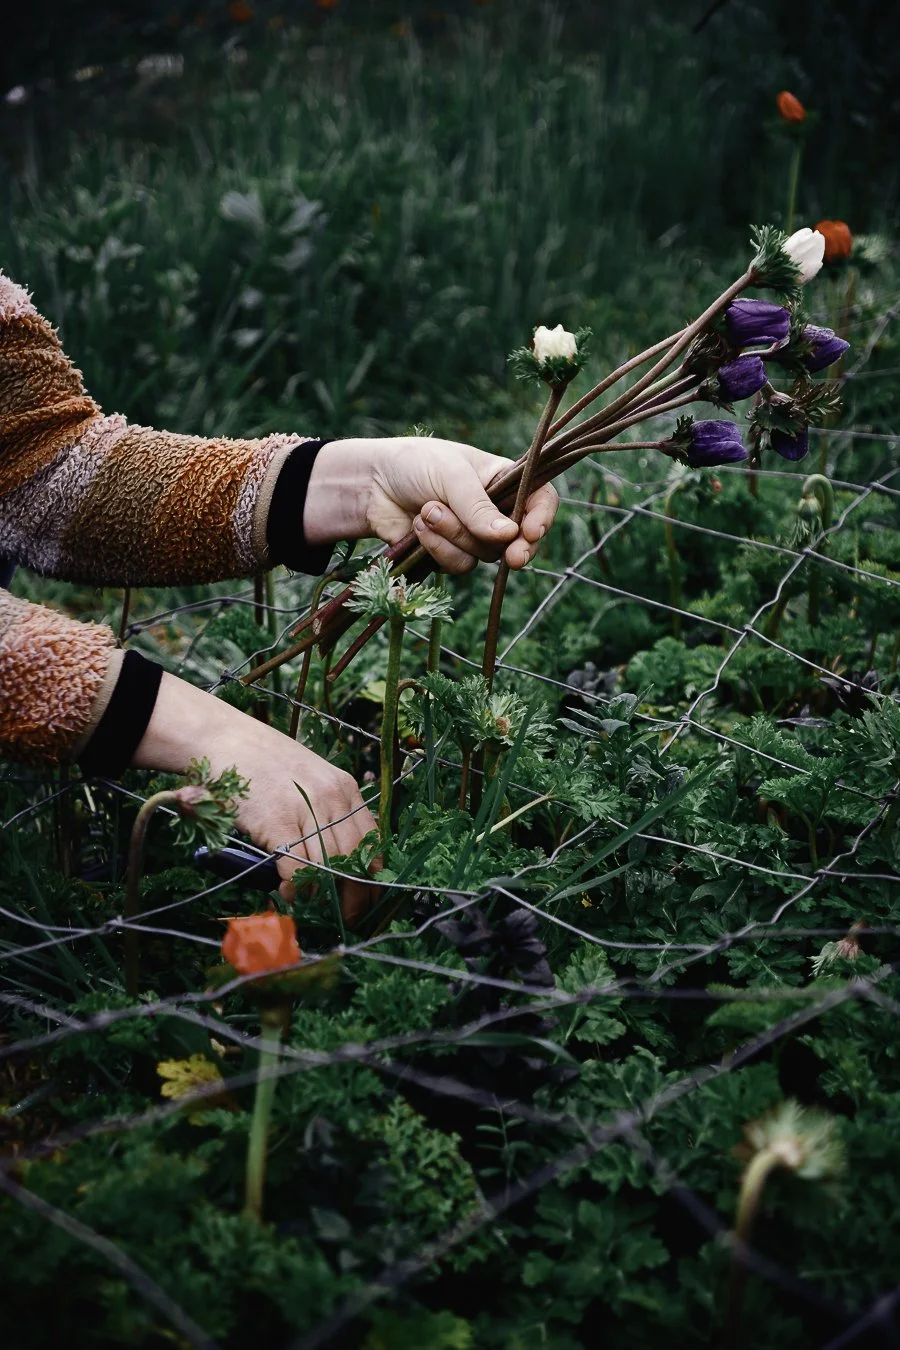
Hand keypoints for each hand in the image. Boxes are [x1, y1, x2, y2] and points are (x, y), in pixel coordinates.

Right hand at [132, 674, 377, 924]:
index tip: (369, 897)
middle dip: (355, 894)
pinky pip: (298, 866)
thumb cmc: (265, 764)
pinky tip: (290, 892)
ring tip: (313, 903)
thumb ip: (328, 811)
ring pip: (330, 865)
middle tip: (349, 916)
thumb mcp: (310, 779)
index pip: (372, 839)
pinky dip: (297, 887)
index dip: (373, 874)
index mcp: (345, 787)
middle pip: (356, 857)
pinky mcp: (277, 821)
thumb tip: (339, 859)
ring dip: (323, 893)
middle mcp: (332, 796)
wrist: (225, 740)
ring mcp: (305, 807)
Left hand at [304, 436, 558, 573]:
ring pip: (484, 554)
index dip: (542, 518)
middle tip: (513, 558)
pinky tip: (419, 525)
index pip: (540, 499)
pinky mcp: (451, 554)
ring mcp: (473, 534)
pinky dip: (438, 548)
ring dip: (455, 536)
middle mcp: (495, 509)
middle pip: (517, 538)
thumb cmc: (415, 464)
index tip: (530, 533)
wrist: (370, 485)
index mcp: (504, 480)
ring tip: (428, 509)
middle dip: (513, 548)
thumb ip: (478, 506)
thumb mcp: (450, 474)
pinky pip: (459, 564)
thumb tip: (509, 536)